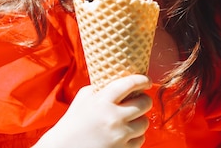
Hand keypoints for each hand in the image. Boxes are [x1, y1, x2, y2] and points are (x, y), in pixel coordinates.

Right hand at [35, 75, 152, 147]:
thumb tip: (121, 79)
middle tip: (140, 100)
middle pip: (144, 103)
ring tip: (130, 119)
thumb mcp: (84, 98)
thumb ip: (102, 88)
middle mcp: (113, 117)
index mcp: (102, 101)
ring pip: (144, 123)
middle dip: (144, 100)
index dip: (142, 79)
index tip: (146, 80)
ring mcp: (119, 136)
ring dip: (140, 119)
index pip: (129, 84)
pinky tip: (125, 133)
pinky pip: (140, 140)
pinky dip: (135, 136)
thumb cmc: (74, 121)